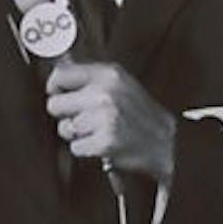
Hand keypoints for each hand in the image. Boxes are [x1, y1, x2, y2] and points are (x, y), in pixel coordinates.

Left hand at [45, 61, 176, 182]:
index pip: (60, 75)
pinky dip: (87, 150)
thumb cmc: (141, 115)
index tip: (58, 94)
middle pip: (55, 104)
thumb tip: (59, 73)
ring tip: (97, 131)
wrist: (167, 142)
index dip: (54, 87)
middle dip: (65, 114)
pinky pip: (75, 148)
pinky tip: (102, 144)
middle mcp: (105, 93)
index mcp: (108, 74)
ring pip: (64, 128)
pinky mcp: (105, 141)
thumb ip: (91, 78)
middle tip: (84, 118)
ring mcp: (104, 118)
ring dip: (77, 134)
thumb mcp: (121, 84)